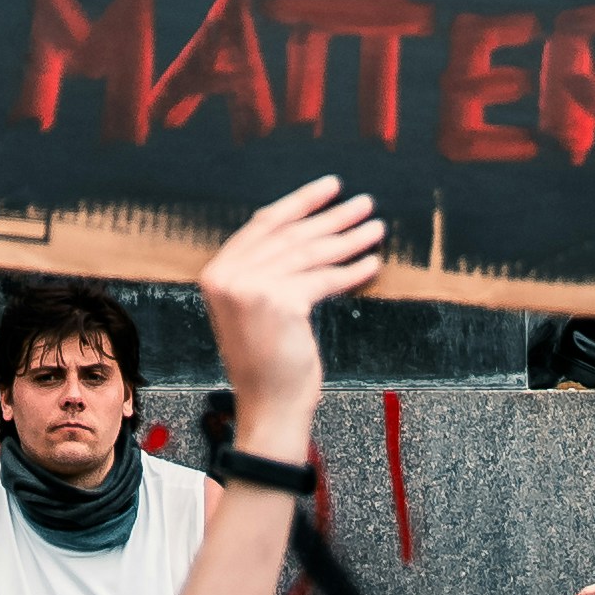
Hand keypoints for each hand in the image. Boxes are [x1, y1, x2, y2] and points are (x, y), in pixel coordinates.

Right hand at [197, 175, 385, 447]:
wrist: (267, 407)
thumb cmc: (265, 362)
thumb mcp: (250, 307)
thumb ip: (263, 269)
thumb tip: (306, 230)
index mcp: (218, 271)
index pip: (264, 224)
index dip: (300, 202)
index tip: (329, 187)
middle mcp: (230, 275)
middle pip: (292, 234)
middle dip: (332, 216)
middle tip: (364, 202)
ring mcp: (253, 288)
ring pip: (311, 253)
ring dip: (349, 239)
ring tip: (376, 228)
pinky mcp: (282, 303)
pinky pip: (325, 279)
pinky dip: (351, 270)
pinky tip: (371, 263)